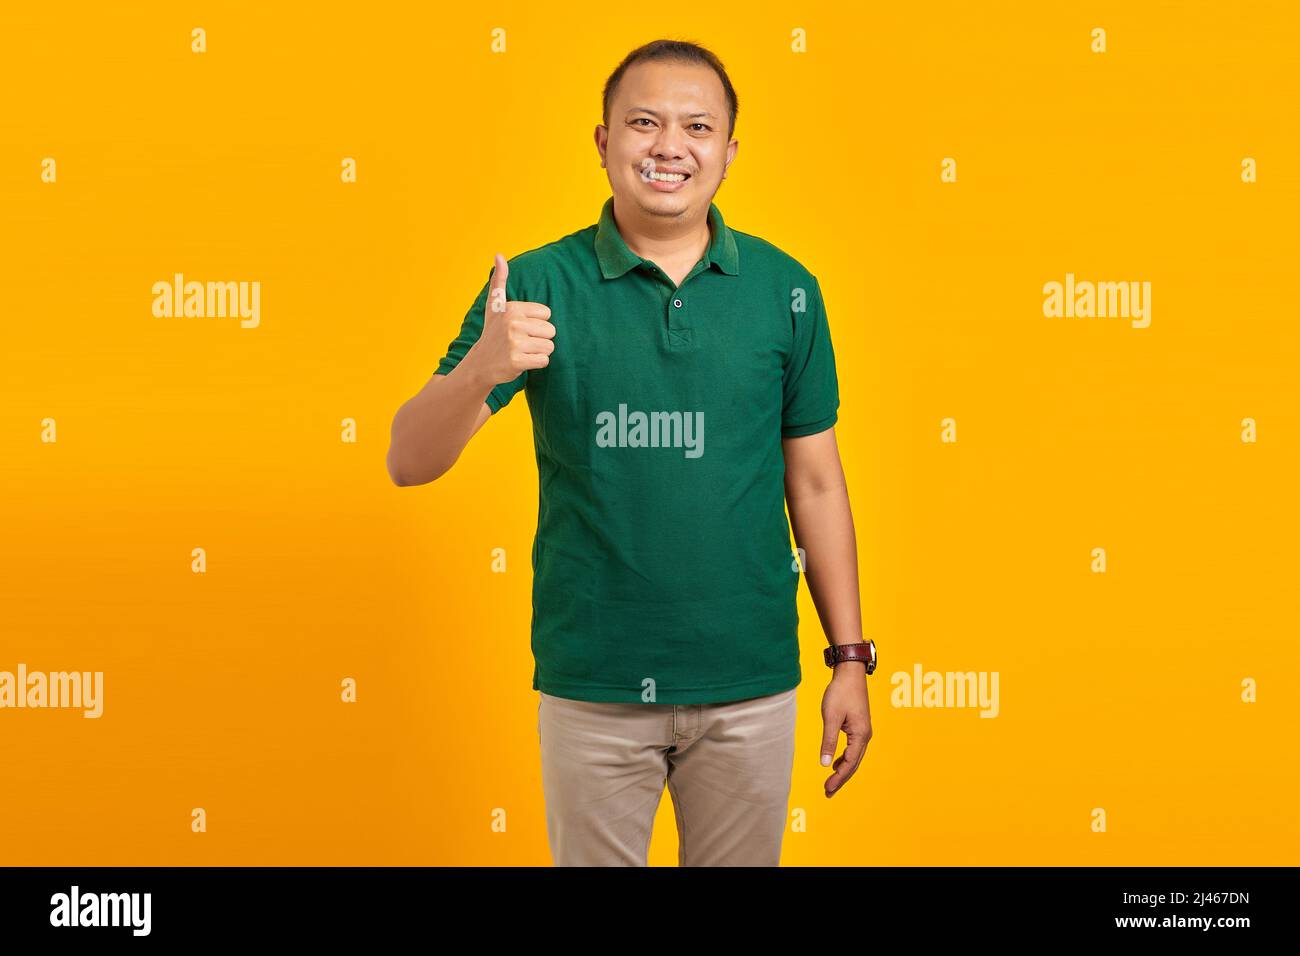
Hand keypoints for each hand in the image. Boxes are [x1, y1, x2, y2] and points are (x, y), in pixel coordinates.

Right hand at [465, 253, 554, 385]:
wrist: (480, 364)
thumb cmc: (492, 333)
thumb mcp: (494, 306)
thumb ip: (499, 280)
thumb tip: (499, 254)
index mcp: (513, 308)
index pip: (547, 315)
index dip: (537, 323)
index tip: (519, 328)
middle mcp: (514, 323)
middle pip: (551, 331)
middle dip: (539, 339)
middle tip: (520, 342)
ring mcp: (515, 343)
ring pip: (549, 347)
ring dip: (538, 352)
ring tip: (520, 351)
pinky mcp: (517, 361)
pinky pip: (544, 361)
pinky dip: (535, 364)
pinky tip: (520, 362)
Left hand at [820, 663, 872, 797]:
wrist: (850, 673)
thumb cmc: (840, 693)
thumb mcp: (831, 717)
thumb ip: (828, 741)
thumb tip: (825, 764)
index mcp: (860, 735)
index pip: (850, 763)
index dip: (838, 778)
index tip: (827, 788)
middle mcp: (865, 735)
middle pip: (854, 763)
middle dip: (841, 778)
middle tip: (828, 792)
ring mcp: (863, 731)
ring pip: (854, 757)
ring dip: (843, 769)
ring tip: (830, 782)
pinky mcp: (858, 726)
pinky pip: (852, 748)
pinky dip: (844, 758)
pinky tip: (835, 762)